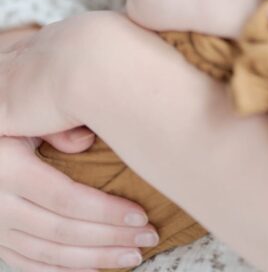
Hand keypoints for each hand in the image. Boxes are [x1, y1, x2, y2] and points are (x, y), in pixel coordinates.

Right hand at [0, 135, 156, 271]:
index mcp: (10, 170)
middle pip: (62, 230)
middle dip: (110, 237)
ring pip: (49, 253)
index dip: (105, 211)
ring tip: (132, 255)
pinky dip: (63, 271)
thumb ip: (55, 127)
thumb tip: (88, 142)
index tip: (140, 215)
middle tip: (148, 236)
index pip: (65, 199)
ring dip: (95, 259)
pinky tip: (94, 269)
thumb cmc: (10, 123)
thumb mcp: (26, 116)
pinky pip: (30, 264)